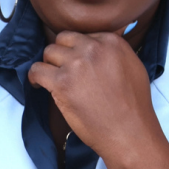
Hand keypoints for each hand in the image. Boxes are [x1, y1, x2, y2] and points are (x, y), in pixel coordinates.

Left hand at [28, 30, 168, 168]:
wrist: (129, 132)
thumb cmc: (133, 106)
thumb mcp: (133, 67)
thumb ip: (115, 53)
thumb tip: (100, 47)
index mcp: (111, 42)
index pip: (83, 36)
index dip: (77, 50)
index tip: (76, 63)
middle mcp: (92, 48)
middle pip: (64, 40)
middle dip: (61, 54)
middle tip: (62, 70)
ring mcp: (76, 64)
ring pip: (48, 52)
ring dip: (49, 65)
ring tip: (51, 79)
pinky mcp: (61, 82)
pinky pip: (37, 70)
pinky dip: (34, 77)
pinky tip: (38, 84)